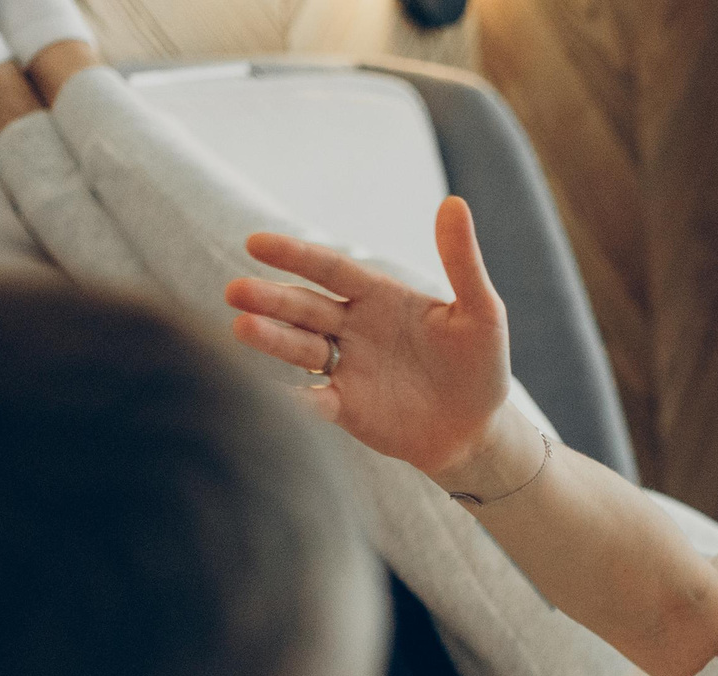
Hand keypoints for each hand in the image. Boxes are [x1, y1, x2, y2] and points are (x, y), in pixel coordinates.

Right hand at [226, 197, 510, 478]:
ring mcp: (346, 367)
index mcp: (378, 296)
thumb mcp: (481, 313)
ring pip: (300, 347)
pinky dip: (296, 397)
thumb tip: (454, 203)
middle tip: (236, 292)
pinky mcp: (346, 407)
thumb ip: (462, 262)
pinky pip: (315, 399)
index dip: (295, 255)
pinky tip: (276, 393)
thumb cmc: (480, 365)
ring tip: (242, 328)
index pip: (330, 269)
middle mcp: (352, 327)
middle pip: (304, 307)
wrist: (477, 429)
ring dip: (272, 338)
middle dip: (271, 299)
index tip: (256, 243)